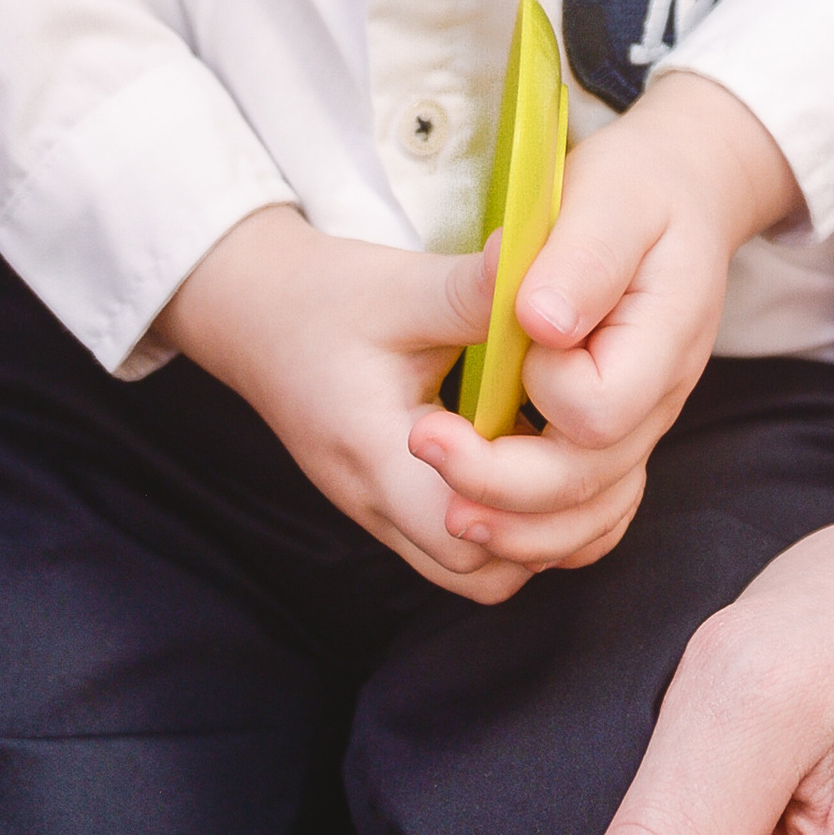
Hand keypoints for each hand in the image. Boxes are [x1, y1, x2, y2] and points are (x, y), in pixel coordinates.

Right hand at [157, 204, 529, 600]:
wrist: (257, 316)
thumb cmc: (324, 301)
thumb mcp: (398, 287)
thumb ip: (473, 290)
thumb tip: (543, 260)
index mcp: (377, 458)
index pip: (465, 536)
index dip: (526, 500)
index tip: (553, 427)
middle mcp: (380, 507)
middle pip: (481, 574)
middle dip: (546, 527)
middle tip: (575, 449)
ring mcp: (387, 515)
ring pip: (478, 573)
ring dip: (531, 531)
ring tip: (561, 454)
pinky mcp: (397, 505)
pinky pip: (464, 549)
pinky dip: (511, 523)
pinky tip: (534, 454)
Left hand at [408, 69, 798, 578]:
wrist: (677, 198)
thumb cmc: (637, 191)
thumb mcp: (612, 197)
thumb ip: (580, 261)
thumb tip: (538, 323)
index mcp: (664, 339)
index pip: (598, 408)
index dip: (542, 387)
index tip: (510, 335)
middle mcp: (658, 402)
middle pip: (588, 482)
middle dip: (500, 480)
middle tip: (422, 441)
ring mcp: (639, 429)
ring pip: (589, 518)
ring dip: (516, 529)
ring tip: (448, 514)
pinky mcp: (612, 440)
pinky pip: (586, 516)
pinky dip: (539, 531)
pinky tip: (485, 516)